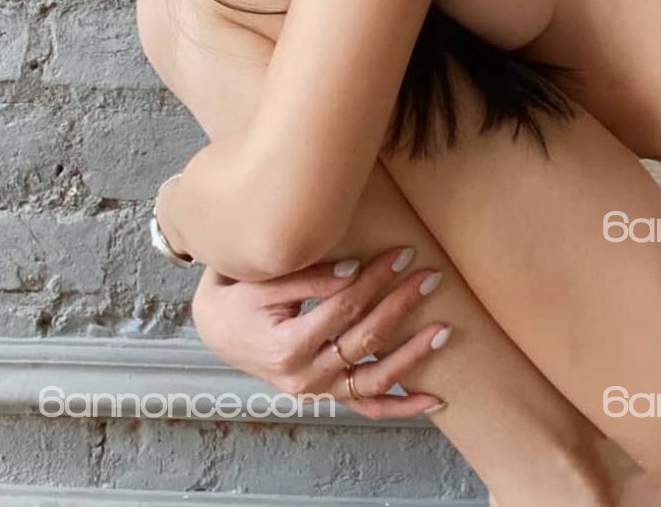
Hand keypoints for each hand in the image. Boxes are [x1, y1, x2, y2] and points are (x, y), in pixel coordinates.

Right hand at [189, 245, 449, 419]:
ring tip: (443, 331)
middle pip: (364, 341)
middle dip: (401, 306)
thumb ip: (310, 277)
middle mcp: (304, 377)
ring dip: (412, 358)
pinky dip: (402, 407)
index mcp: (287, 346)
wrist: (217, 328)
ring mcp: (317, 391)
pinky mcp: (326, 394)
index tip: (402, 254)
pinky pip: (367, 407)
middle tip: (430, 278)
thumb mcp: (265, 281)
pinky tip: (435, 400)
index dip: (376, 279)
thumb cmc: (238, 298)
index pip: (344, 308)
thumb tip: (355, 270)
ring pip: (374, 382)